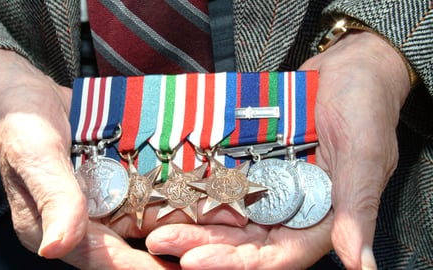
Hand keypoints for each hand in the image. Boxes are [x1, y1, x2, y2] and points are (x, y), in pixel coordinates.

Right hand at [0, 49, 245, 268]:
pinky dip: (166, 194)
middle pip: (129, 246)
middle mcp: (80, 221)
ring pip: (141, 220)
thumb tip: (56, 248)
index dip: (143, 267)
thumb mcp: (34, 154)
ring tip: (217, 224)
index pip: (105, 259)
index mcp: (55, 227)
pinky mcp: (110, 180)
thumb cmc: (19, 120)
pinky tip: (197, 191)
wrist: (22, 90)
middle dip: (169, 249)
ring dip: (175, 223)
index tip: (180, 269)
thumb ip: (53, 197)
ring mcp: (97, 201)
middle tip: (212, 248)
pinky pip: (141, 193)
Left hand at [146, 31, 410, 268]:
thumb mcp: (364, 156)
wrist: (348, 67)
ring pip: (225, 213)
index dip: (237, 262)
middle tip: (160, 239)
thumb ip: (357, 208)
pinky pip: (220, 179)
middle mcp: (290, 209)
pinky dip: (195, 184)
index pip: (276, 255)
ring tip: (151, 219)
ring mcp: (267, 187)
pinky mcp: (251, 164)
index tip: (195, 260)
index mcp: (320, 219)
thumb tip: (363, 265)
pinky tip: (165, 186)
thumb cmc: (366, 106)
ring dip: (190, 219)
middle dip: (202, 242)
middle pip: (242, 239)